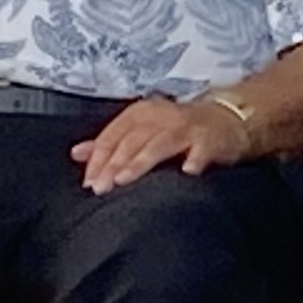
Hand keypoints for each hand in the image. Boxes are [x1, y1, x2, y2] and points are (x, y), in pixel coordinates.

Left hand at [73, 94, 253, 194]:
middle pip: (131, 141)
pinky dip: (195, 160)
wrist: (226, 120)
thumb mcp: (141, 130)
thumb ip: (110, 142)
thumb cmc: (178, 130)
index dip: (98, 160)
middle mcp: (162, 116)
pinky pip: (201, 150)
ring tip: (124, 180)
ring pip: (159, 144)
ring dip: (140, 162)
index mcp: (140, 113)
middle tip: (101, 188)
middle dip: (113, 165)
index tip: (88, 182)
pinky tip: (187, 171)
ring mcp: (188, 127)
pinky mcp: (211, 139)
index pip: (112, 136)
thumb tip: (76, 154)